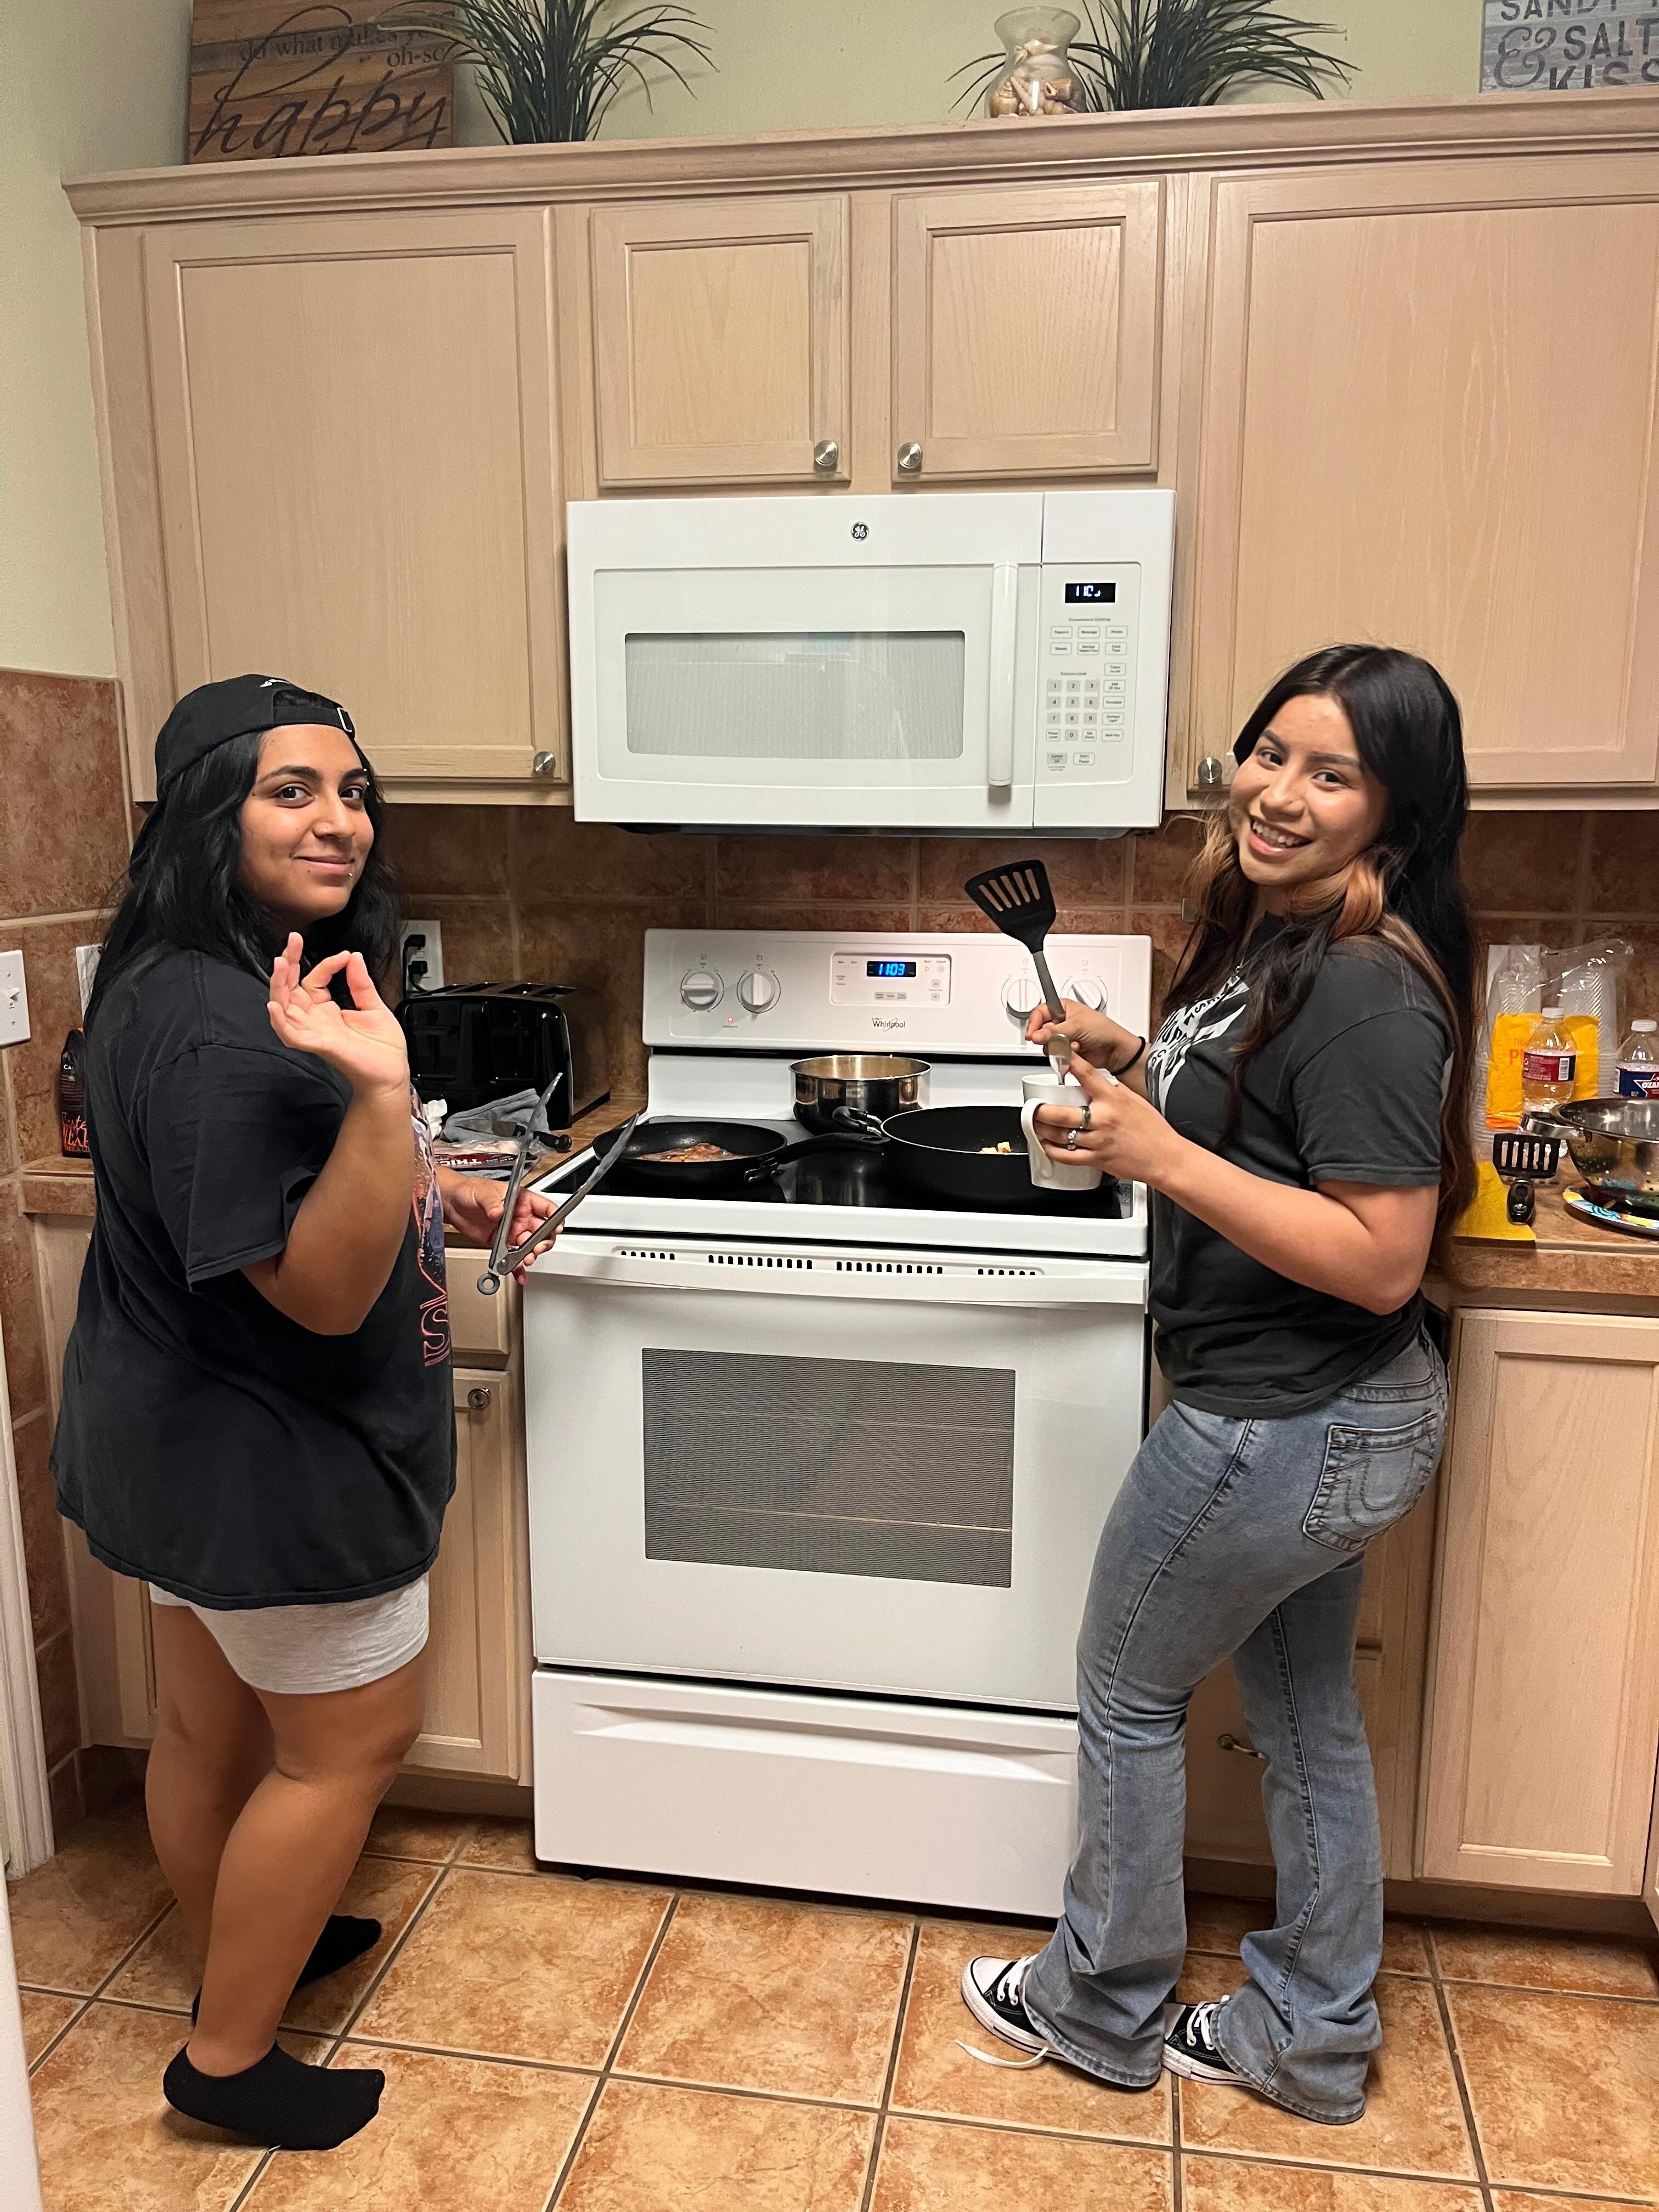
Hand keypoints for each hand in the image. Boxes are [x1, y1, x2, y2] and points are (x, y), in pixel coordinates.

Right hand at [266, 935, 408, 1099]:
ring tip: (281, 963)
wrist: (392, 1075)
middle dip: (288, 964)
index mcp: (327, 1011)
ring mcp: (315, 1032)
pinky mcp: (319, 1045)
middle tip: (292, 940)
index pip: (314, 980)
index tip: (345, 956)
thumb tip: (354, 957)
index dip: (327, 964)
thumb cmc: (383, 1048)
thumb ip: (360, 983)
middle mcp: (316, 1020)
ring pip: (285, 1007)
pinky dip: (280, 1021)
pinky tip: (275, 1005)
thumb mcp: (374, 1007)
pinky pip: (291, 1034)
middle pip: (291, 989)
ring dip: (279, 985)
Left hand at [440, 1174, 557, 1281]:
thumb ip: (491, 1202)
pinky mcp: (501, 1244)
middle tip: (536, 1248)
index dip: (554, 1218)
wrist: (452, 1204)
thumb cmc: (470, 1190)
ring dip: (530, 1255)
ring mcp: (512, 1231)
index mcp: (521, 1200)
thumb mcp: (482, 1192)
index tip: (554, 1228)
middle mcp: (520, 1217)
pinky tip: (519, 1273)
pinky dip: (517, 1267)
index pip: (545, 1208)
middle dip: (543, 1242)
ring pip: (529, 1247)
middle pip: (542, 1231)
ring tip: (525, 1260)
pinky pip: (513, 1257)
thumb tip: (498, 1212)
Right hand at [1025, 997, 1136, 1072]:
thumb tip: (1036, 1035)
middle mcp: (1062, 1021)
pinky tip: (1075, 1053)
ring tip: (1074, 1045)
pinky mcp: (1066, 1050)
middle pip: (1041, 1031)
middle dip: (1051, 1038)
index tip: (1032, 1035)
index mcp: (1063, 1007)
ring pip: (1047, 1045)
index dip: (1034, 1023)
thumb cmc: (1104, 1030)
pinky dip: (1063, 1055)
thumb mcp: (1077, 1026)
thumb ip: (1053, 1032)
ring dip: (1060, 1048)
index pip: (1040, 1012)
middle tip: (1060, 1040)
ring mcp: (1063, 1036)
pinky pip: (1055, 1054)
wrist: (1115, 1050)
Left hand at [1032, 1053, 1182, 1186]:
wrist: (1166, 1157)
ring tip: (1035, 1125)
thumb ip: (1112, 1092)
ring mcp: (1099, 1140)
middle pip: (1062, 1113)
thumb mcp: (1134, 1100)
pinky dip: (1053, 1151)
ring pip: (1061, 1135)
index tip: (1056, 1053)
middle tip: (1033, 1106)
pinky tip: (1047, 1145)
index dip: (1069, 1061)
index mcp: (1113, 1099)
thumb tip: (1094, 1084)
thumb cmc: (1153, 1129)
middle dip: (1041, 1110)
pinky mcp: (1098, 1159)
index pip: (1087, 1074)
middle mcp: (1103, 1119)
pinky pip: (1069, 1156)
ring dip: (1042, 1130)